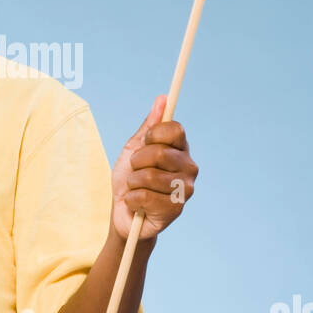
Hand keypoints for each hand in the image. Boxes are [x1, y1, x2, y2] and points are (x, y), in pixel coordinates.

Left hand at [112, 94, 197, 240]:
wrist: (123, 213)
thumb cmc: (129, 179)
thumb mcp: (134, 148)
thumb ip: (149, 126)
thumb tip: (162, 99)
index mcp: (181, 149)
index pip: (174, 129)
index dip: (153, 135)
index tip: (144, 144)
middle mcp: (189, 167)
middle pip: (160, 152)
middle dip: (136, 162)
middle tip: (135, 171)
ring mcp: (185, 189)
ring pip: (149, 176)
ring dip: (132, 183)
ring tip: (135, 189)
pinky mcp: (176, 209)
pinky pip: (144, 196)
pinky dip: (132, 199)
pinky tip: (137, 204)